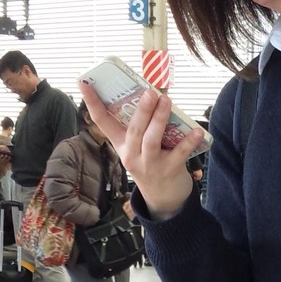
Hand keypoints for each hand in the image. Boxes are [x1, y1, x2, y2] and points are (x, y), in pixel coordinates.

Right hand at [80, 81, 201, 221]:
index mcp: (121, 145)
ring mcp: (150, 165)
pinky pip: (179, 154)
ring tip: (166, 100)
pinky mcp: (169, 171)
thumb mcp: (137, 147)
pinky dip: (188, 142)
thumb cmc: (150, 163)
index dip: (92, 102)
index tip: (83, 83)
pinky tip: (197, 131)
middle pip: (133, 131)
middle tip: (150, 91)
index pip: (102, 122)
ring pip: (151, 140)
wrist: (163, 198)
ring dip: (159, 120)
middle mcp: (132, 155)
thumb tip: (150, 94)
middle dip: (142, 110)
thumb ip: (140, 126)